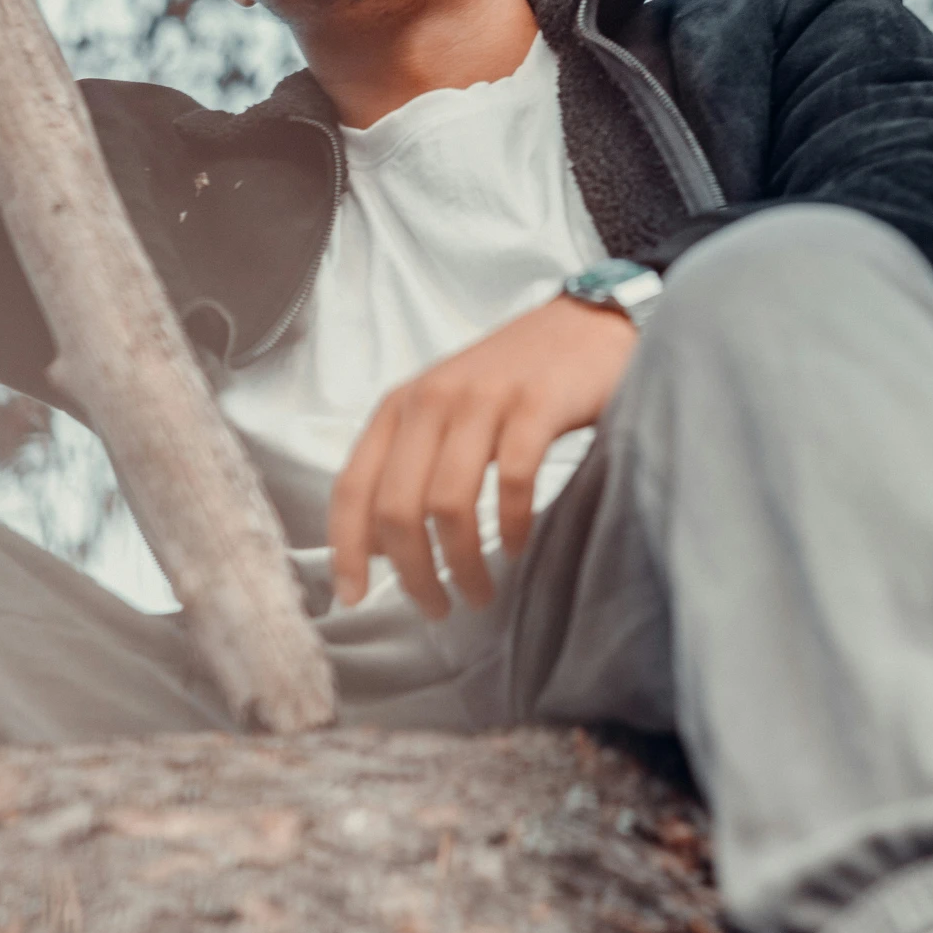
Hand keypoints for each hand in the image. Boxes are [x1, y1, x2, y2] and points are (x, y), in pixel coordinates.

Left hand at [329, 294, 638, 618]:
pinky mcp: (536, 404)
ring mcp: (484, 400)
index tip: (355, 598)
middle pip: (397, 507)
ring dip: (462, 563)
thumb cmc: (512, 381)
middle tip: (436, 609)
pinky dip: (511, 526)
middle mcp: (431, 400)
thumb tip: (378, 547)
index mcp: (398, 407)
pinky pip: (513, 481)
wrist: (586, 324)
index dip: (347, 550)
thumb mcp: (444, 414)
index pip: (352, 488)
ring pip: (448, 503)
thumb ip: (407, 465)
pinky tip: (516, 546)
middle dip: (413, 573)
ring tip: (478, 592)